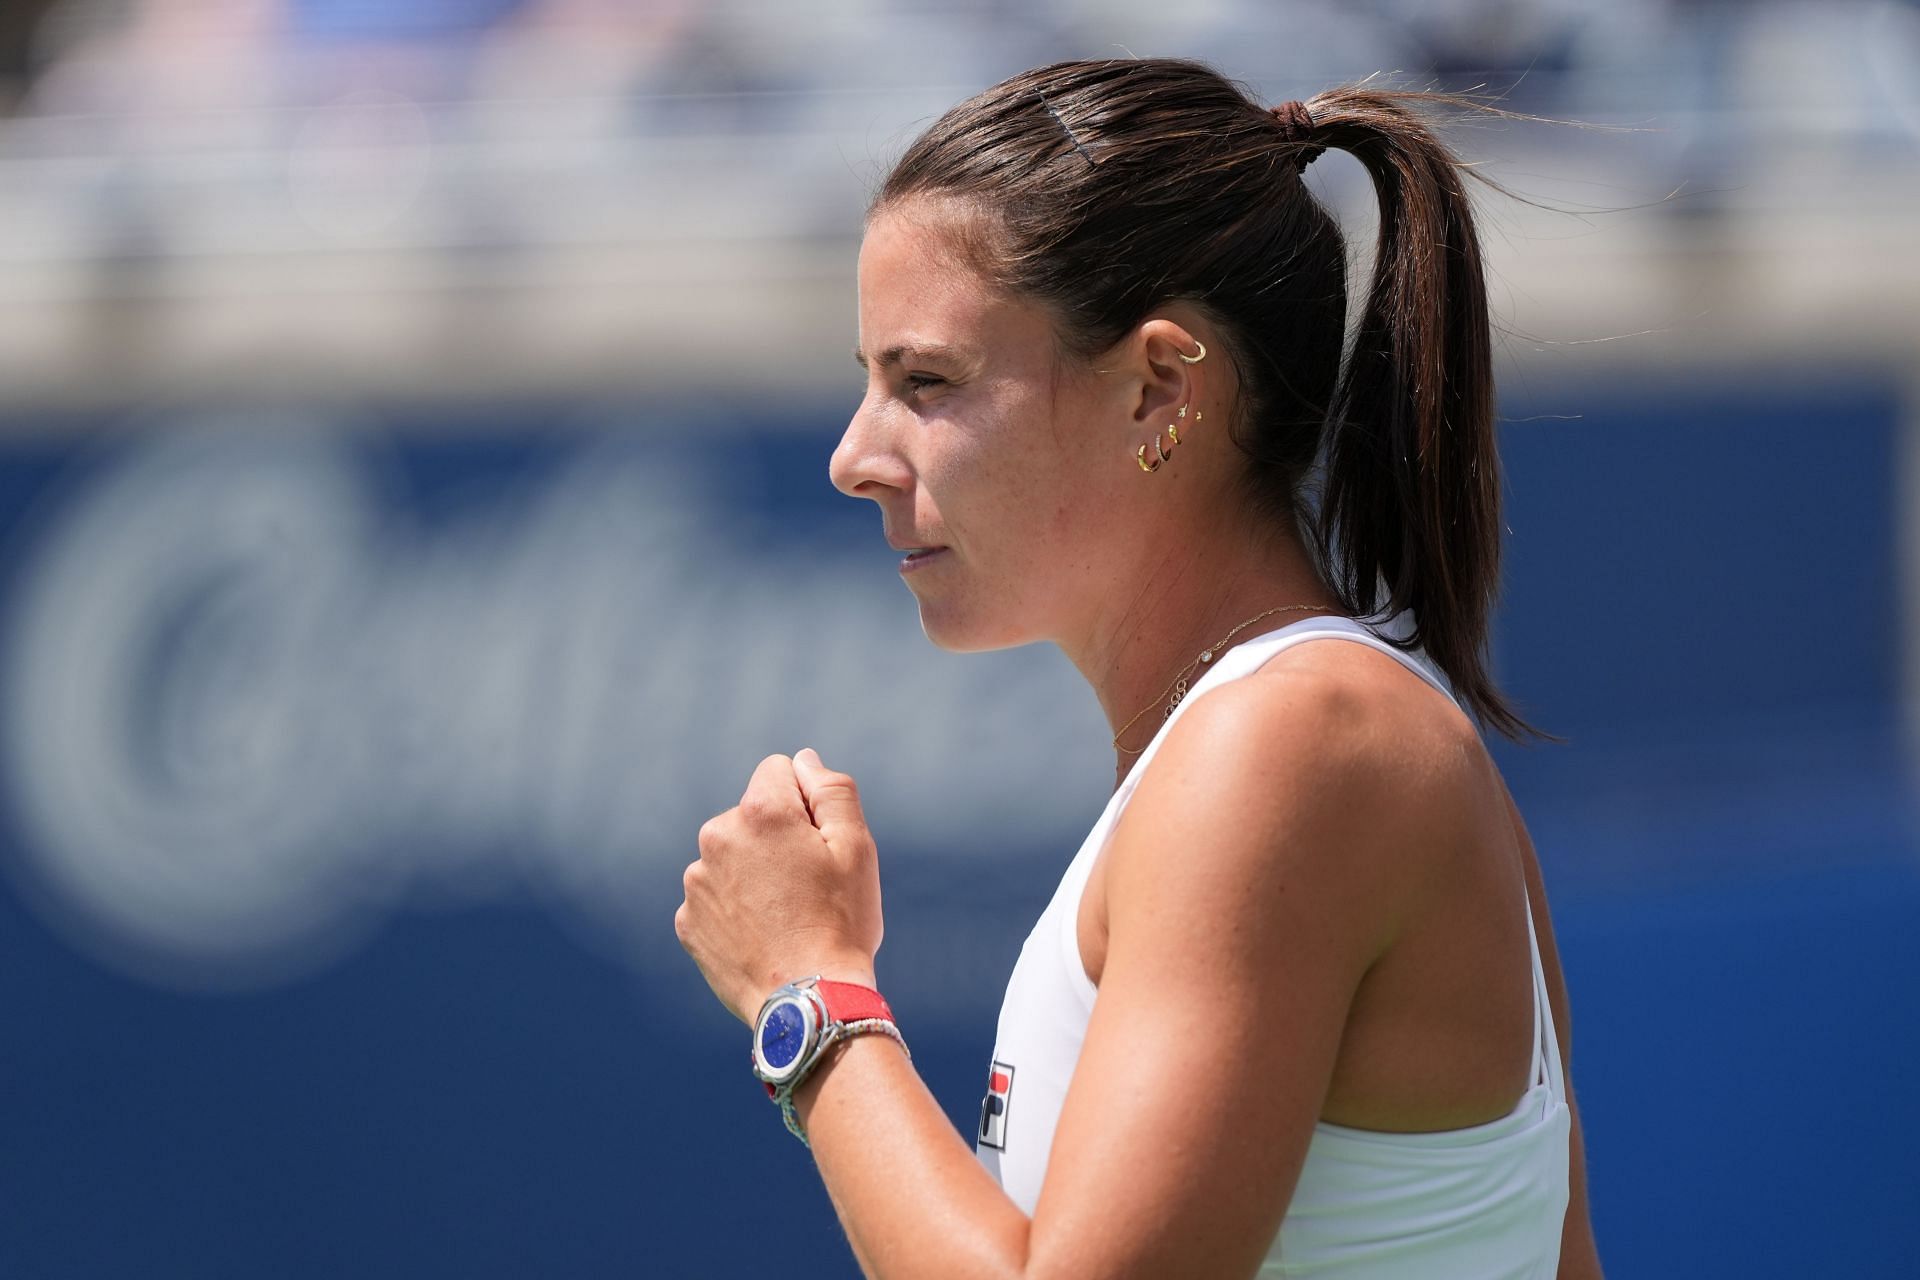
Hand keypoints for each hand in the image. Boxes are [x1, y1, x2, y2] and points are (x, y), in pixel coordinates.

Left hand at [676, 748, 883, 1022]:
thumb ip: (830, 789)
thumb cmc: (841, 921)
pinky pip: (715, 899)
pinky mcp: (687, 923)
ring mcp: (697, 883)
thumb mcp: (856, 846)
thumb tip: (802, 761)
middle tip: (806, 888)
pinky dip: (734, 912)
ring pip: (731, 859)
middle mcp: (717, 838)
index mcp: (760, 811)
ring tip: (785, 917)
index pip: (779, 772)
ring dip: (753, 875)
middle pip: (752, 817)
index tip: (819, 845)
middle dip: (775, 839)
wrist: (810, 1001)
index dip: (806, 804)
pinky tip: (762, 938)